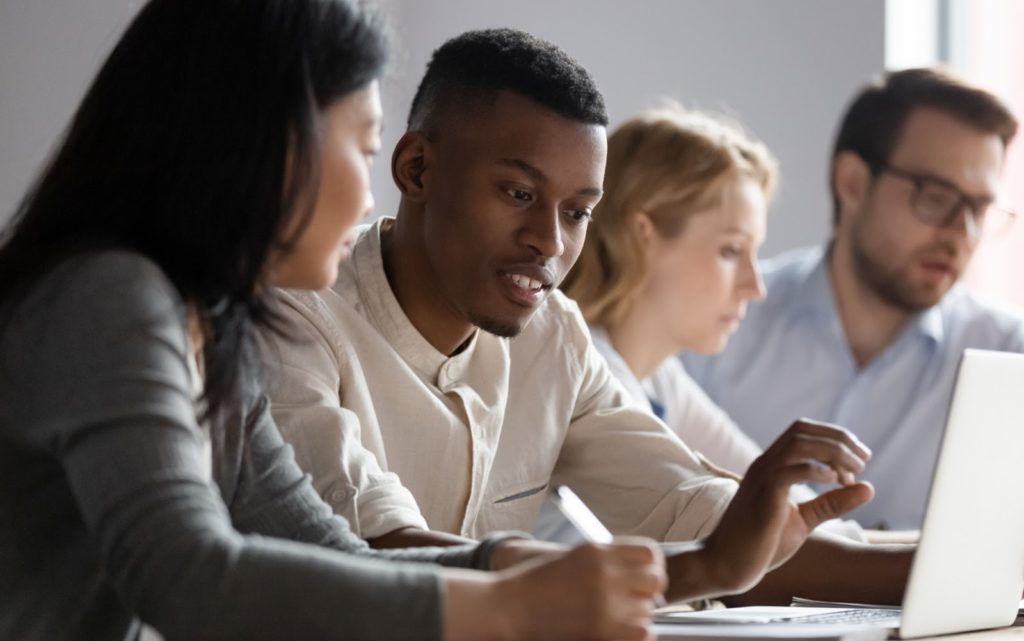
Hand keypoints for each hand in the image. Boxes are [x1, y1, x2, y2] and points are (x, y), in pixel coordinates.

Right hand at [497, 538, 666, 640]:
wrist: (509, 607)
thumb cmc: (537, 585)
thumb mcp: (573, 559)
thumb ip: (607, 562)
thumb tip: (642, 576)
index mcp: (597, 550)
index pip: (650, 553)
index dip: (651, 567)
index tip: (642, 578)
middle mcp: (605, 572)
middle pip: (656, 580)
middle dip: (648, 592)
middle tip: (633, 602)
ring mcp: (605, 600)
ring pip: (649, 610)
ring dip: (637, 616)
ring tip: (615, 619)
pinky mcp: (602, 628)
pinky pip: (644, 632)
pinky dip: (636, 634)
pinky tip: (618, 632)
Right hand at [698, 419, 873, 595]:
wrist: (726, 564)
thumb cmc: (761, 544)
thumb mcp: (804, 520)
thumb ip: (832, 503)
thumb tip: (869, 487)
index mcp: (772, 466)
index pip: (802, 432)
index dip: (835, 437)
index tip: (859, 459)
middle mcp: (765, 464)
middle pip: (802, 431)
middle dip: (838, 439)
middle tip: (863, 460)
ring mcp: (762, 477)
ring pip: (797, 444)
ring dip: (831, 451)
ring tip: (853, 470)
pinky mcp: (763, 496)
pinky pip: (789, 471)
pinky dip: (815, 470)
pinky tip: (835, 481)